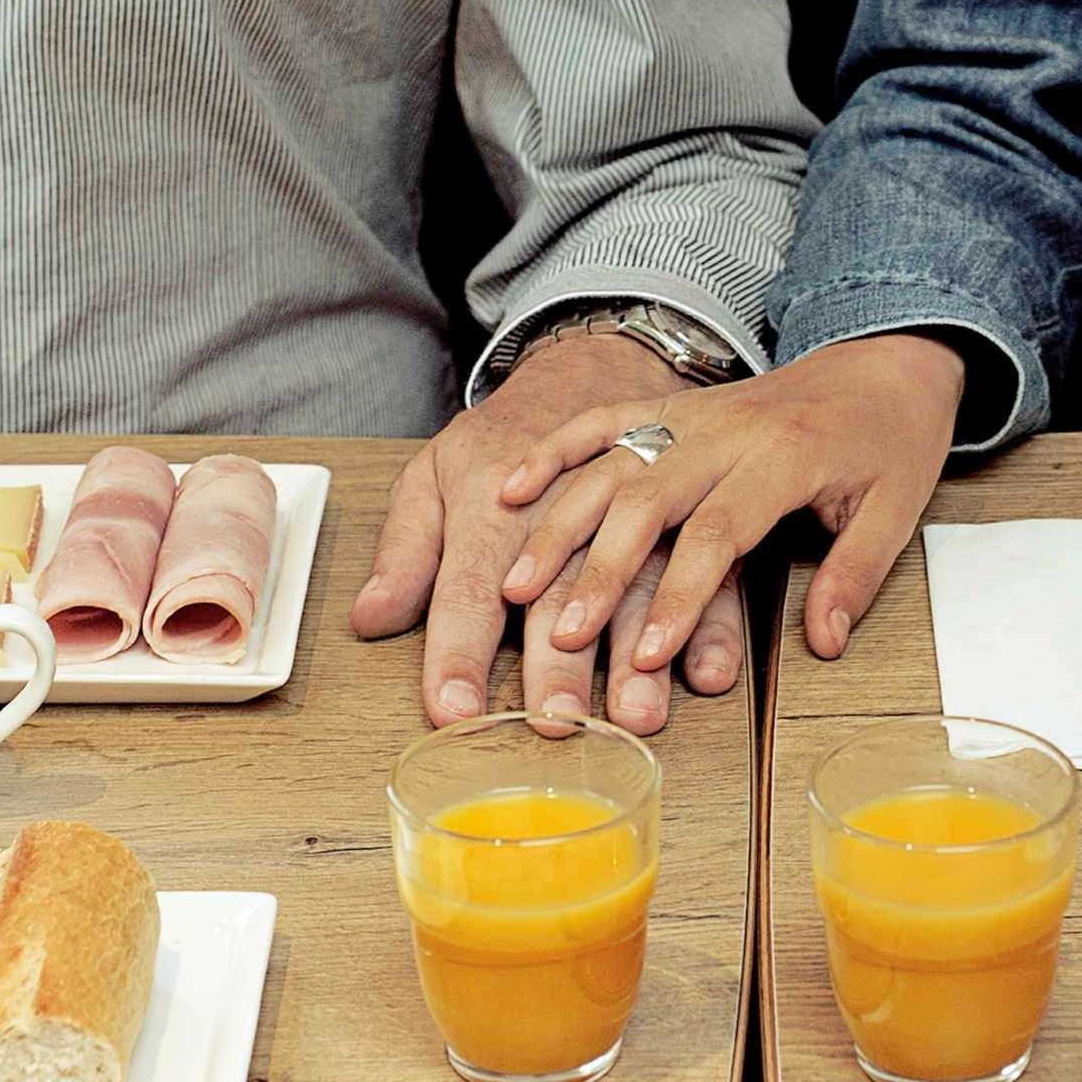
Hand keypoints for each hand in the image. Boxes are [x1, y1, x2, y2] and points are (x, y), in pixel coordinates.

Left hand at [351, 331, 750, 732]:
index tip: (452, 708)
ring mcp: (630, 501)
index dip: (457, 650)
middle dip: (558, 663)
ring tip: (637, 711)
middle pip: (558, 590)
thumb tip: (371, 619)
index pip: (467, 586)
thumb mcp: (434, 473)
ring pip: (638, 580)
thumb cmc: (506, 432)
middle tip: (555, 723)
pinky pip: (709, 565)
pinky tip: (708, 672)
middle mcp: (561, 501)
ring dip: (638, 653)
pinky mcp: (688, 506)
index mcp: (489, 498)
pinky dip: (710, 622)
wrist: (593, 358)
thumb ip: (405, 550)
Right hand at [496, 333, 964, 668]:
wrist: (886, 358)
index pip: (719, 533)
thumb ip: (856, 575)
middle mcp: (727, 431)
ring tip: (519, 584)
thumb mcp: (898, 509)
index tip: (647, 656)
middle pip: (647, 500)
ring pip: (610, 464)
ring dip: (559, 524)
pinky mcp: (672, 405)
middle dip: (600, 571)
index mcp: (785, 456)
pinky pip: (601, 421)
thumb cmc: (891, 439)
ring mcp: (692, 413)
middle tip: (563, 634)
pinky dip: (552, 451)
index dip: (680, 598)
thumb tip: (824, 642)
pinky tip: (510, 490)